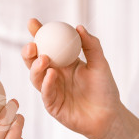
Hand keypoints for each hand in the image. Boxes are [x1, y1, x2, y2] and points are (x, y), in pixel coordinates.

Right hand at [21, 19, 122, 138]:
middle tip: (32, 45)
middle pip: (34, 61)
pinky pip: (46, 94)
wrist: (109, 115)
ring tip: (44, 59)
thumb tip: (79, 27)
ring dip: (36, 67)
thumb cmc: (105, 89)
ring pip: (35, 77)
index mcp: (64, 62)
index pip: (48, 45)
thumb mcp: (100, 64)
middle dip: (28, 52)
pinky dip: (46, 84)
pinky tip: (51, 75)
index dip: (38, 34)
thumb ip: (91, 45)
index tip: (32, 23)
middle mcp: (54, 75)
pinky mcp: (52, 106)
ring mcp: (51, 90)